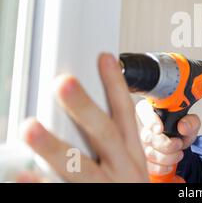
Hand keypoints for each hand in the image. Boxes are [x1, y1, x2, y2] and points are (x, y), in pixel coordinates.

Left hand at [19, 53, 147, 181]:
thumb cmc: (130, 190)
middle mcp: (123, 170)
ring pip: (81, 169)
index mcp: (133, 154)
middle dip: (85, 107)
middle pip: (105, 134)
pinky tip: (22, 178)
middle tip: (63, 83)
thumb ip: (112, 142)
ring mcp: (107, 190)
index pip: (126, 114)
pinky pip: (65, 198)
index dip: (117, 86)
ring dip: (55, 147)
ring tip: (30, 126)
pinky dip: (42, 189)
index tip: (105, 58)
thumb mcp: (130, 166)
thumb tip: (86, 110)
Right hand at [136, 100, 200, 176]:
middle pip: (146, 136)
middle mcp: (143, 128)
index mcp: (153, 112)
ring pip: (149, 153)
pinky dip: (162, 167)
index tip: (160, 129)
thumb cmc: (181, 131)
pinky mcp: (143, 160)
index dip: (150, 121)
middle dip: (165, 144)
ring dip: (167, 157)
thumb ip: (191, 121)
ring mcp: (141, 145)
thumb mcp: (191, 124)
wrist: (179, 147)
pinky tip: (170, 165)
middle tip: (179, 143)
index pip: (144, 111)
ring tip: (178, 154)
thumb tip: (183, 125)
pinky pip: (149, 166)